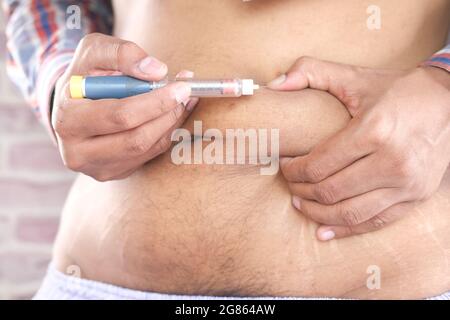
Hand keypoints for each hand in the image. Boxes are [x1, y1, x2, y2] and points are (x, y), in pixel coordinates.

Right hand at [52, 33, 197, 180]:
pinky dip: (167, 133)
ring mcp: (96, 167)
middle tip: (187, 93)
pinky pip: (149, 155)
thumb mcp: (94, 51)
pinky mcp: (114, 172)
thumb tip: (157, 71)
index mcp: (67, 119)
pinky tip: (174, 113)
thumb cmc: (85, 75)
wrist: (72, 105)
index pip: (119, 116)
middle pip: (136, 139)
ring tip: (183, 100)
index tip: (180, 86)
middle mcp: (77, 151)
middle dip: (167, 114)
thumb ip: (121, 53)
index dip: (155, 102)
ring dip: (171, 124)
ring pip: (146, 149)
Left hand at [269, 57, 449, 239]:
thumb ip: (310, 71)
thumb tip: (272, 85)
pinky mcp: (416, 197)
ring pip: (349, 213)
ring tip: (301, 204)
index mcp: (374, 131)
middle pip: (330, 191)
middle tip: (290, 184)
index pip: (319, 165)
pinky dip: (346, 230)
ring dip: (317, 213)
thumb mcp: (354, 76)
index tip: (285, 166)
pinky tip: (324, 230)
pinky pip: (375, 222)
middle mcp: (392, 161)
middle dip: (301, 191)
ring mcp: (407, 184)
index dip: (293, 171)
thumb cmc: (396, 90)